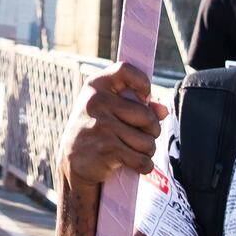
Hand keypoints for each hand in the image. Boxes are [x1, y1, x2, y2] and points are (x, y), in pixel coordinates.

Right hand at [60, 64, 162, 188]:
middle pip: (147, 116)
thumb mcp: (108, 110)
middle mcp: (97, 101)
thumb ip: (136, 105)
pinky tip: (134, 164)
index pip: (124, 70)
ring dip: (147, 151)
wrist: (72, 162)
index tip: (146, 97)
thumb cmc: (95, 131)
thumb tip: (164, 110)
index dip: (142, 82)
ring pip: (147, 141)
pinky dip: (143, 165)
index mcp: (96, 85)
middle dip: (152, 131)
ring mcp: (101, 125)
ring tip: (135, 150)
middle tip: (143, 136)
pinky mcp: (107, 148)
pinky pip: (141, 159)